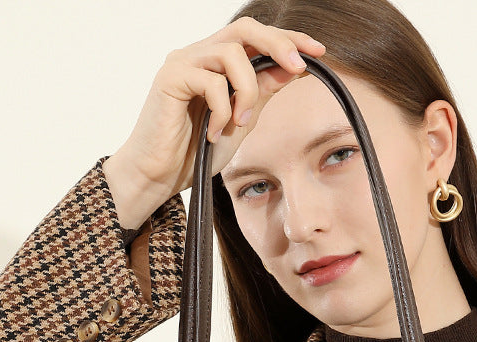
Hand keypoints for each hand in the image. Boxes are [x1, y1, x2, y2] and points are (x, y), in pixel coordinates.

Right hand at [103, 16, 325, 227]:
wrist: (159, 177)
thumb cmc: (195, 152)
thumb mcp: (242, 120)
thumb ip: (263, 92)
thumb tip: (294, 66)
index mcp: (216, 62)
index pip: (256, 37)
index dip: (288, 40)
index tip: (317, 52)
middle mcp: (199, 54)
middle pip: (245, 29)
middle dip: (278, 44)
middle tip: (299, 66)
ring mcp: (183, 62)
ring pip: (231, 54)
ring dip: (248, 91)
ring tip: (241, 122)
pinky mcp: (170, 77)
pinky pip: (211, 82)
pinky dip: (222, 110)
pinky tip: (213, 133)